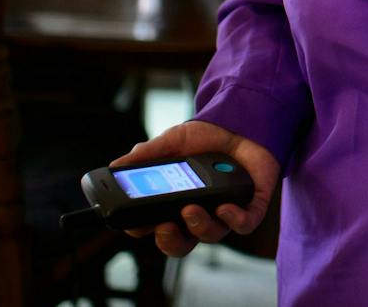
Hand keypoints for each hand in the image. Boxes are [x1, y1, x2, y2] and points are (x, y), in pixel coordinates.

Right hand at [111, 119, 279, 257]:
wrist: (241, 123)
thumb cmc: (205, 138)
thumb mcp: (173, 141)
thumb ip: (147, 153)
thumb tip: (117, 165)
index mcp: (174, 204)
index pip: (154, 227)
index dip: (144, 230)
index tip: (137, 224)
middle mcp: (198, 213)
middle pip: (181, 243)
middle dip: (170, 241)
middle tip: (164, 226)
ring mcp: (224, 211)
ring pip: (211, 235)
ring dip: (199, 226)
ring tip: (191, 209)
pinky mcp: (250, 206)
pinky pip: (244, 224)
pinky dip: (235, 220)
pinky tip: (225, 208)